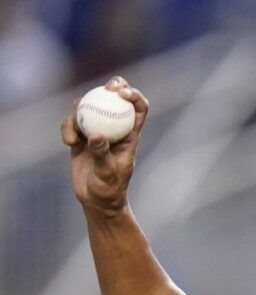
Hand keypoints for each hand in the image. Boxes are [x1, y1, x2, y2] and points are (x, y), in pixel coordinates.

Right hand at [60, 76, 148, 219]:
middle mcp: (115, 129)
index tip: (123, 92)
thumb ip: (101, 153)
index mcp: (130, 136)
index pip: (139, 110)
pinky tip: (68, 142)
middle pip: (116, 100)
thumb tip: (95, 135)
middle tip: (107, 86)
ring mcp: (97, 132)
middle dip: (114, 87)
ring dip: (82, 109)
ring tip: (76, 123)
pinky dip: (68, 128)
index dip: (134, 96)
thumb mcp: (107, 172)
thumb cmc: (109, 188)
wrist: (96, 200)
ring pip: (90, 108)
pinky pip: (73, 123)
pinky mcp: (80, 138)